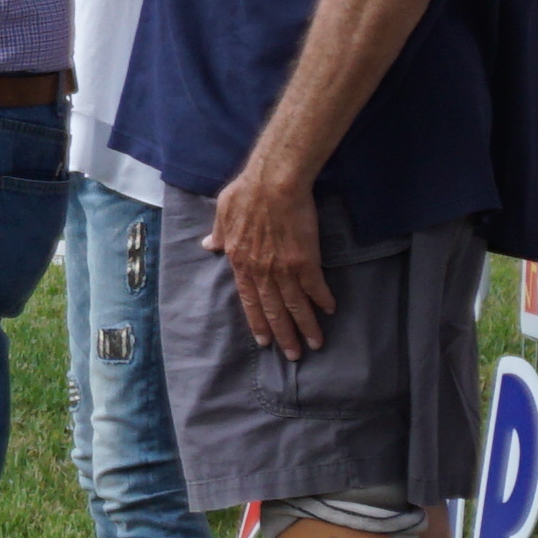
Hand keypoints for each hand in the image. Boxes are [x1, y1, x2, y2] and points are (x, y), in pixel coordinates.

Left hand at [213, 157, 336, 357]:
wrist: (273, 182)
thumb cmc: (247, 192)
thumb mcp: (223, 213)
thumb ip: (219, 233)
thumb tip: (208, 245)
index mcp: (240, 261)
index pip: (249, 300)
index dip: (258, 321)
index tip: (264, 340)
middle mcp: (260, 271)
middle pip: (273, 310)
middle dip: (283, 334)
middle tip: (292, 354)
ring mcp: (282, 268)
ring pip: (295, 305)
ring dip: (306, 326)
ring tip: (315, 343)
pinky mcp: (304, 259)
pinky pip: (314, 286)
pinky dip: (322, 300)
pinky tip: (329, 310)